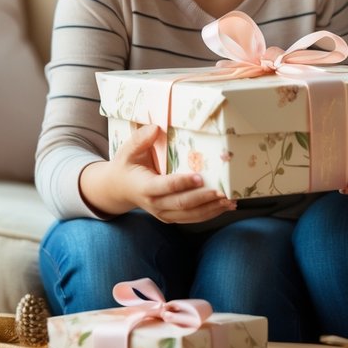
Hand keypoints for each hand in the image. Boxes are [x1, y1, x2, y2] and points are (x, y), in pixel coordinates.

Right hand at [80, 123, 235, 223]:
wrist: (118, 188)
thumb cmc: (126, 166)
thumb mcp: (127, 150)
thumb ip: (140, 139)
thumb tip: (155, 128)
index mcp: (144, 187)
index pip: (165, 187)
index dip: (182, 183)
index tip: (199, 176)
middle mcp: (154, 203)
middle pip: (181, 204)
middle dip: (202, 198)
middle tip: (221, 191)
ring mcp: (163, 213)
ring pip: (189, 215)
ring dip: (210, 209)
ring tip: (229, 202)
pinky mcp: (170, 217)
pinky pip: (191, 219)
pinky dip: (209, 214)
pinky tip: (224, 207)